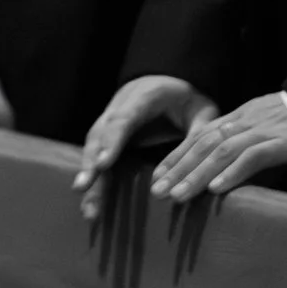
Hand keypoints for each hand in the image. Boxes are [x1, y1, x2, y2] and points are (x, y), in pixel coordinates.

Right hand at [75, 76, 217, 221]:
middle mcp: (119, 105)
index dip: (112, 140)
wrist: (169, 82)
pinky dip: (92, 175)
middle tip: (83, 187)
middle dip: (91, 162)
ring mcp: (110, 119)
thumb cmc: (189, 99)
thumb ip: (200, 133)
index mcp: (144, 95)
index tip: (104, 164)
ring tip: (87, 205)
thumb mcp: (203, 111)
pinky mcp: (109, 135)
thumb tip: (200, 163)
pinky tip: (89, 197)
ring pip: (93, 146)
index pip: (123, 118)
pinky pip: (97, 153)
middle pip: (99, 134)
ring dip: (88, 174)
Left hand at [151, 91, 286, 203]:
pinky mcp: (284, 142)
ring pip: (221, 152)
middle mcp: (244, 122)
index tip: (157, 176)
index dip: (176, 156)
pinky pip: (253, 157)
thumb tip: (224, 166)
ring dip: (196, 175)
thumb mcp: (265, 125)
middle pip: (203, 145)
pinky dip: (232, 172)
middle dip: (177, 169)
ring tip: (178, 195)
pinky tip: (216, 189)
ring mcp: (262, 131)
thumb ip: (244, 141)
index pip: (199, 137)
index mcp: (238, 118)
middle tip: (156, 190)